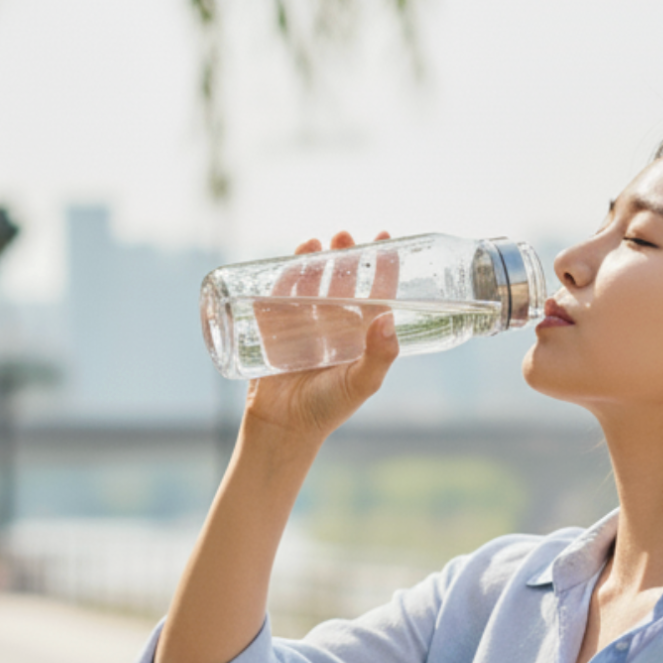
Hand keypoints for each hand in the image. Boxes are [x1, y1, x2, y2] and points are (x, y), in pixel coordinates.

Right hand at [242, 230, 399, 443]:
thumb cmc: (328, 408)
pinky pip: (279, 295)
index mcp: (360, 334)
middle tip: (344, 235)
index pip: (375, 292)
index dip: (381, 266)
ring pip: (310, 282)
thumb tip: (387, 318)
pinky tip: (291, 261)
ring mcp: (304, 324)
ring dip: (314, 260)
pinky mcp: (275, 327)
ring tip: (316, 242)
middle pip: (341, 280)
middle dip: (343, 255)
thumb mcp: (362, 383)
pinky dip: (284, 276)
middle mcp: (334, 324)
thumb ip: (380, 356)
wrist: (283, 427)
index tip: (383, 237)